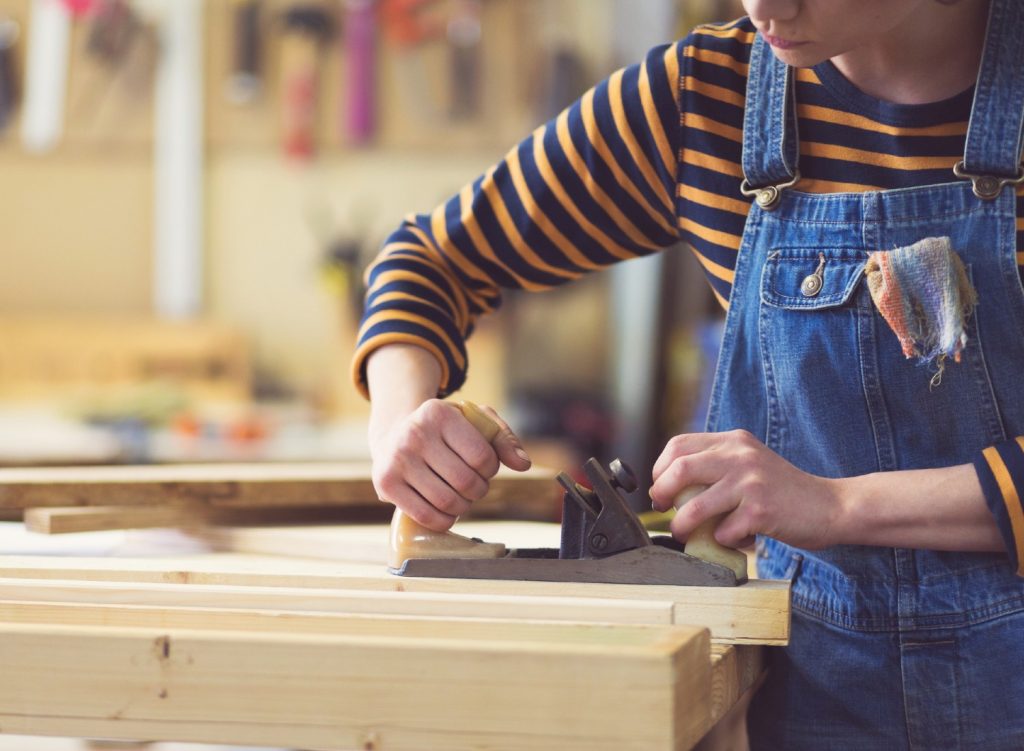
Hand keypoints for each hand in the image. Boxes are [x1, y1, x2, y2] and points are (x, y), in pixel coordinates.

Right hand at [369, 399, 531, 530]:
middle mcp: (414, 433)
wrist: (394, 434)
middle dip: (478, 490)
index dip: (491, 470)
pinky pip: (426, 516)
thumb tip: (522, 464)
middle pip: (466, 482)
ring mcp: (397, 459)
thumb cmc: (443, 430)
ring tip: (460, 497)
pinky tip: (446, 511)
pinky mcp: (386, 484)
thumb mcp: (474, 422)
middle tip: (473, 486)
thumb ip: (503, 440)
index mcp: (438, 414)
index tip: (483, 468)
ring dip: (463, 506)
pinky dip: (444, 520)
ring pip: (448, 501)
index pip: (482, 457)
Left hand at [649, 429, 842, 550]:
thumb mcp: (749, 464)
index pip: (679, 445)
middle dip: (662, 493)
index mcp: (734, 441)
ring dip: (682, 525)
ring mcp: (751, 483)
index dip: (661, 469)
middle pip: (679, 469)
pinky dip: (721, 540)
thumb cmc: (784, 491)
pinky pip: (723, 531)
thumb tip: (671, 486)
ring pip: (695, 506)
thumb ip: (717, 466)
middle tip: (662, 509)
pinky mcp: (761, 511)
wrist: (831, 506)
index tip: (661, 489)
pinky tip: (733, 538)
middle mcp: (740, 456)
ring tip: (684, 532)